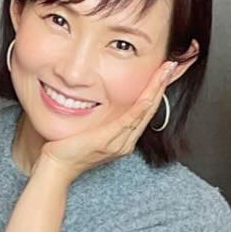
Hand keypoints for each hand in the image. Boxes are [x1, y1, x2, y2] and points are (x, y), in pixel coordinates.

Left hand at [35, 60, 179, 183]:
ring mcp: (119, 142)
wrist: (57, 167)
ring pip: (144, 111)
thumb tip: (102, 97)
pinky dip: (141, 106)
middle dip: (162, 84)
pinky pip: (129, 120)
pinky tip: (149, 94)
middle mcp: (126, 141)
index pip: (145, 109)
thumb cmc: (67, 148)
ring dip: (157, 88)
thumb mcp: (89, 129)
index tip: (165, 71)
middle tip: (173, 64)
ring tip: (166, 70)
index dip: (157, 89)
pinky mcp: (108, 140)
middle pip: (150, 108)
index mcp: (123, 138)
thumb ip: (101, 118)